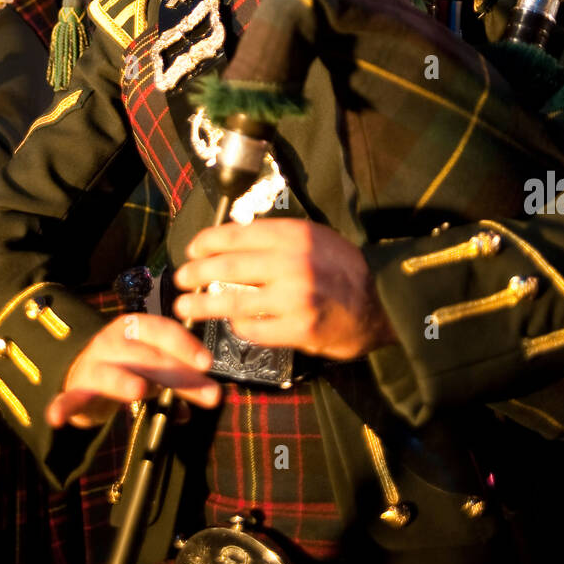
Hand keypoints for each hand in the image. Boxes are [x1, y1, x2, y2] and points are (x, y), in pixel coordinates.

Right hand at [47, 314, 221, 428]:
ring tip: (139, 391)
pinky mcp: (75, 390)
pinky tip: (56, 418)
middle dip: (178, 375)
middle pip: (147, 356)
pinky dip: (62, 407)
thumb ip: (180, 378)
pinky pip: (69, 398)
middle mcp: (113, 341)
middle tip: (209, 395)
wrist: (81, 372)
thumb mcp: (153, 366)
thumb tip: (211, 396)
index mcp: (134, 327)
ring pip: (112, 374)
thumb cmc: (128, 365)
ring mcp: (92, 364)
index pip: (161, 330)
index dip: (184, 344)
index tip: (207, 363)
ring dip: (125, 382)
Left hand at [172, 219, 396, 360]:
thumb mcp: (314, 238)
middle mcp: (291, 263)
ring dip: (203, 306)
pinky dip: (239, 327)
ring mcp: (294, 298)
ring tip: (186, 308)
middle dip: (196, 273)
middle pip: (227, 267)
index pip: (237, 234)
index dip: (207, 242)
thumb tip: (232, 241)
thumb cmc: (343, 268)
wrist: (382, 302)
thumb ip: (277, 239)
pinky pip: (254, 329)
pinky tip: (235, 325)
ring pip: (233, 302)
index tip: (192, 249)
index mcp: (293, 235)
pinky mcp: (298, 329)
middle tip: (180, 279)